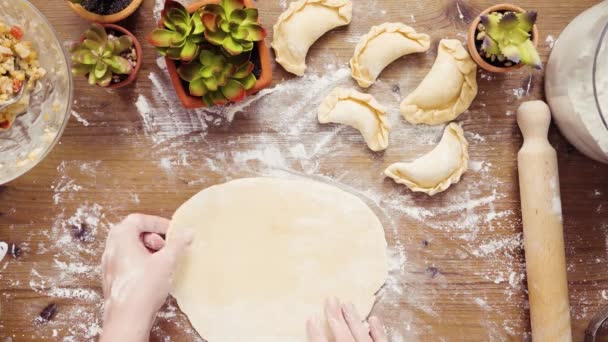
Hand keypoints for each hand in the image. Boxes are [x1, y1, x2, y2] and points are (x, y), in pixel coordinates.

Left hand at [100, 214, 192, 341]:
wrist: (127, 318)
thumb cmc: (144, 287)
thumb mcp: (167, 261)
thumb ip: (178, 244)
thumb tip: (187, 232)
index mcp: (121, 239)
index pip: (137, 220)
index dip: (156, 222)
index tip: (171, 230)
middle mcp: (111, 249)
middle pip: (130, 231)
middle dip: (150, 235)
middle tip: (164, 245)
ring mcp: (109, 265)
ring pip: (127, 247)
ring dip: (145, 248)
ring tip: (160, 259)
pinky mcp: (111, 279)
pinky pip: (125, 261)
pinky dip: (139, 260)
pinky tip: (152, 273)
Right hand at [307, 298, 387, 341]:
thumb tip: (314, 329)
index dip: (316, 333)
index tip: (311, 318)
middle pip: (342, 337)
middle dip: (336, 318)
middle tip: (331, 300)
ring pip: (361, 335)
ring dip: (354, 319)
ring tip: (347, 303)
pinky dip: (378, 331)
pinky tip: (373, 319)